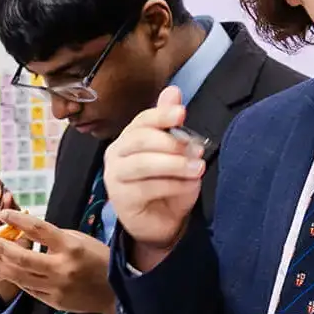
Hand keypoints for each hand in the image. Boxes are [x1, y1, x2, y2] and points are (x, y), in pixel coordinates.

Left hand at [0, 213, 115, 313]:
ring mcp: (57, 287)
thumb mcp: (81, 240)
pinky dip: (15, 279)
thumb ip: (54, 236)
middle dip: (1, 248)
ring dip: (0, 266)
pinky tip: (4, 272)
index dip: (17, 220)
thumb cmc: (99, 260)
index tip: (2, 214)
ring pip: (20, 277)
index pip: (38, 230)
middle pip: (22, 257)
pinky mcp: (54, 301)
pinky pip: (28, 289)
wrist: (115, 292)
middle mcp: (62, 268)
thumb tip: (26, 230)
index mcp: (71, 247)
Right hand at [103, 85, 205, 264]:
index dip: (161, 114)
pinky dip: (174, 184)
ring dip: (175, 164)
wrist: (163, 223)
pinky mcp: (121, 200)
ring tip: (198, 168)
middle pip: (140, 139)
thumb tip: (173, 91)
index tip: (182, 113)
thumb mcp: (176, 153)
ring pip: (143, 164)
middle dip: (171, 142)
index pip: (142, 121)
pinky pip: (148, 187)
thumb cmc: (168, 184)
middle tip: (197, 149)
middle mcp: (116, 154)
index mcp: (129, 138)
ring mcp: (115, 177)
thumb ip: (171, 124)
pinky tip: (190, 186)